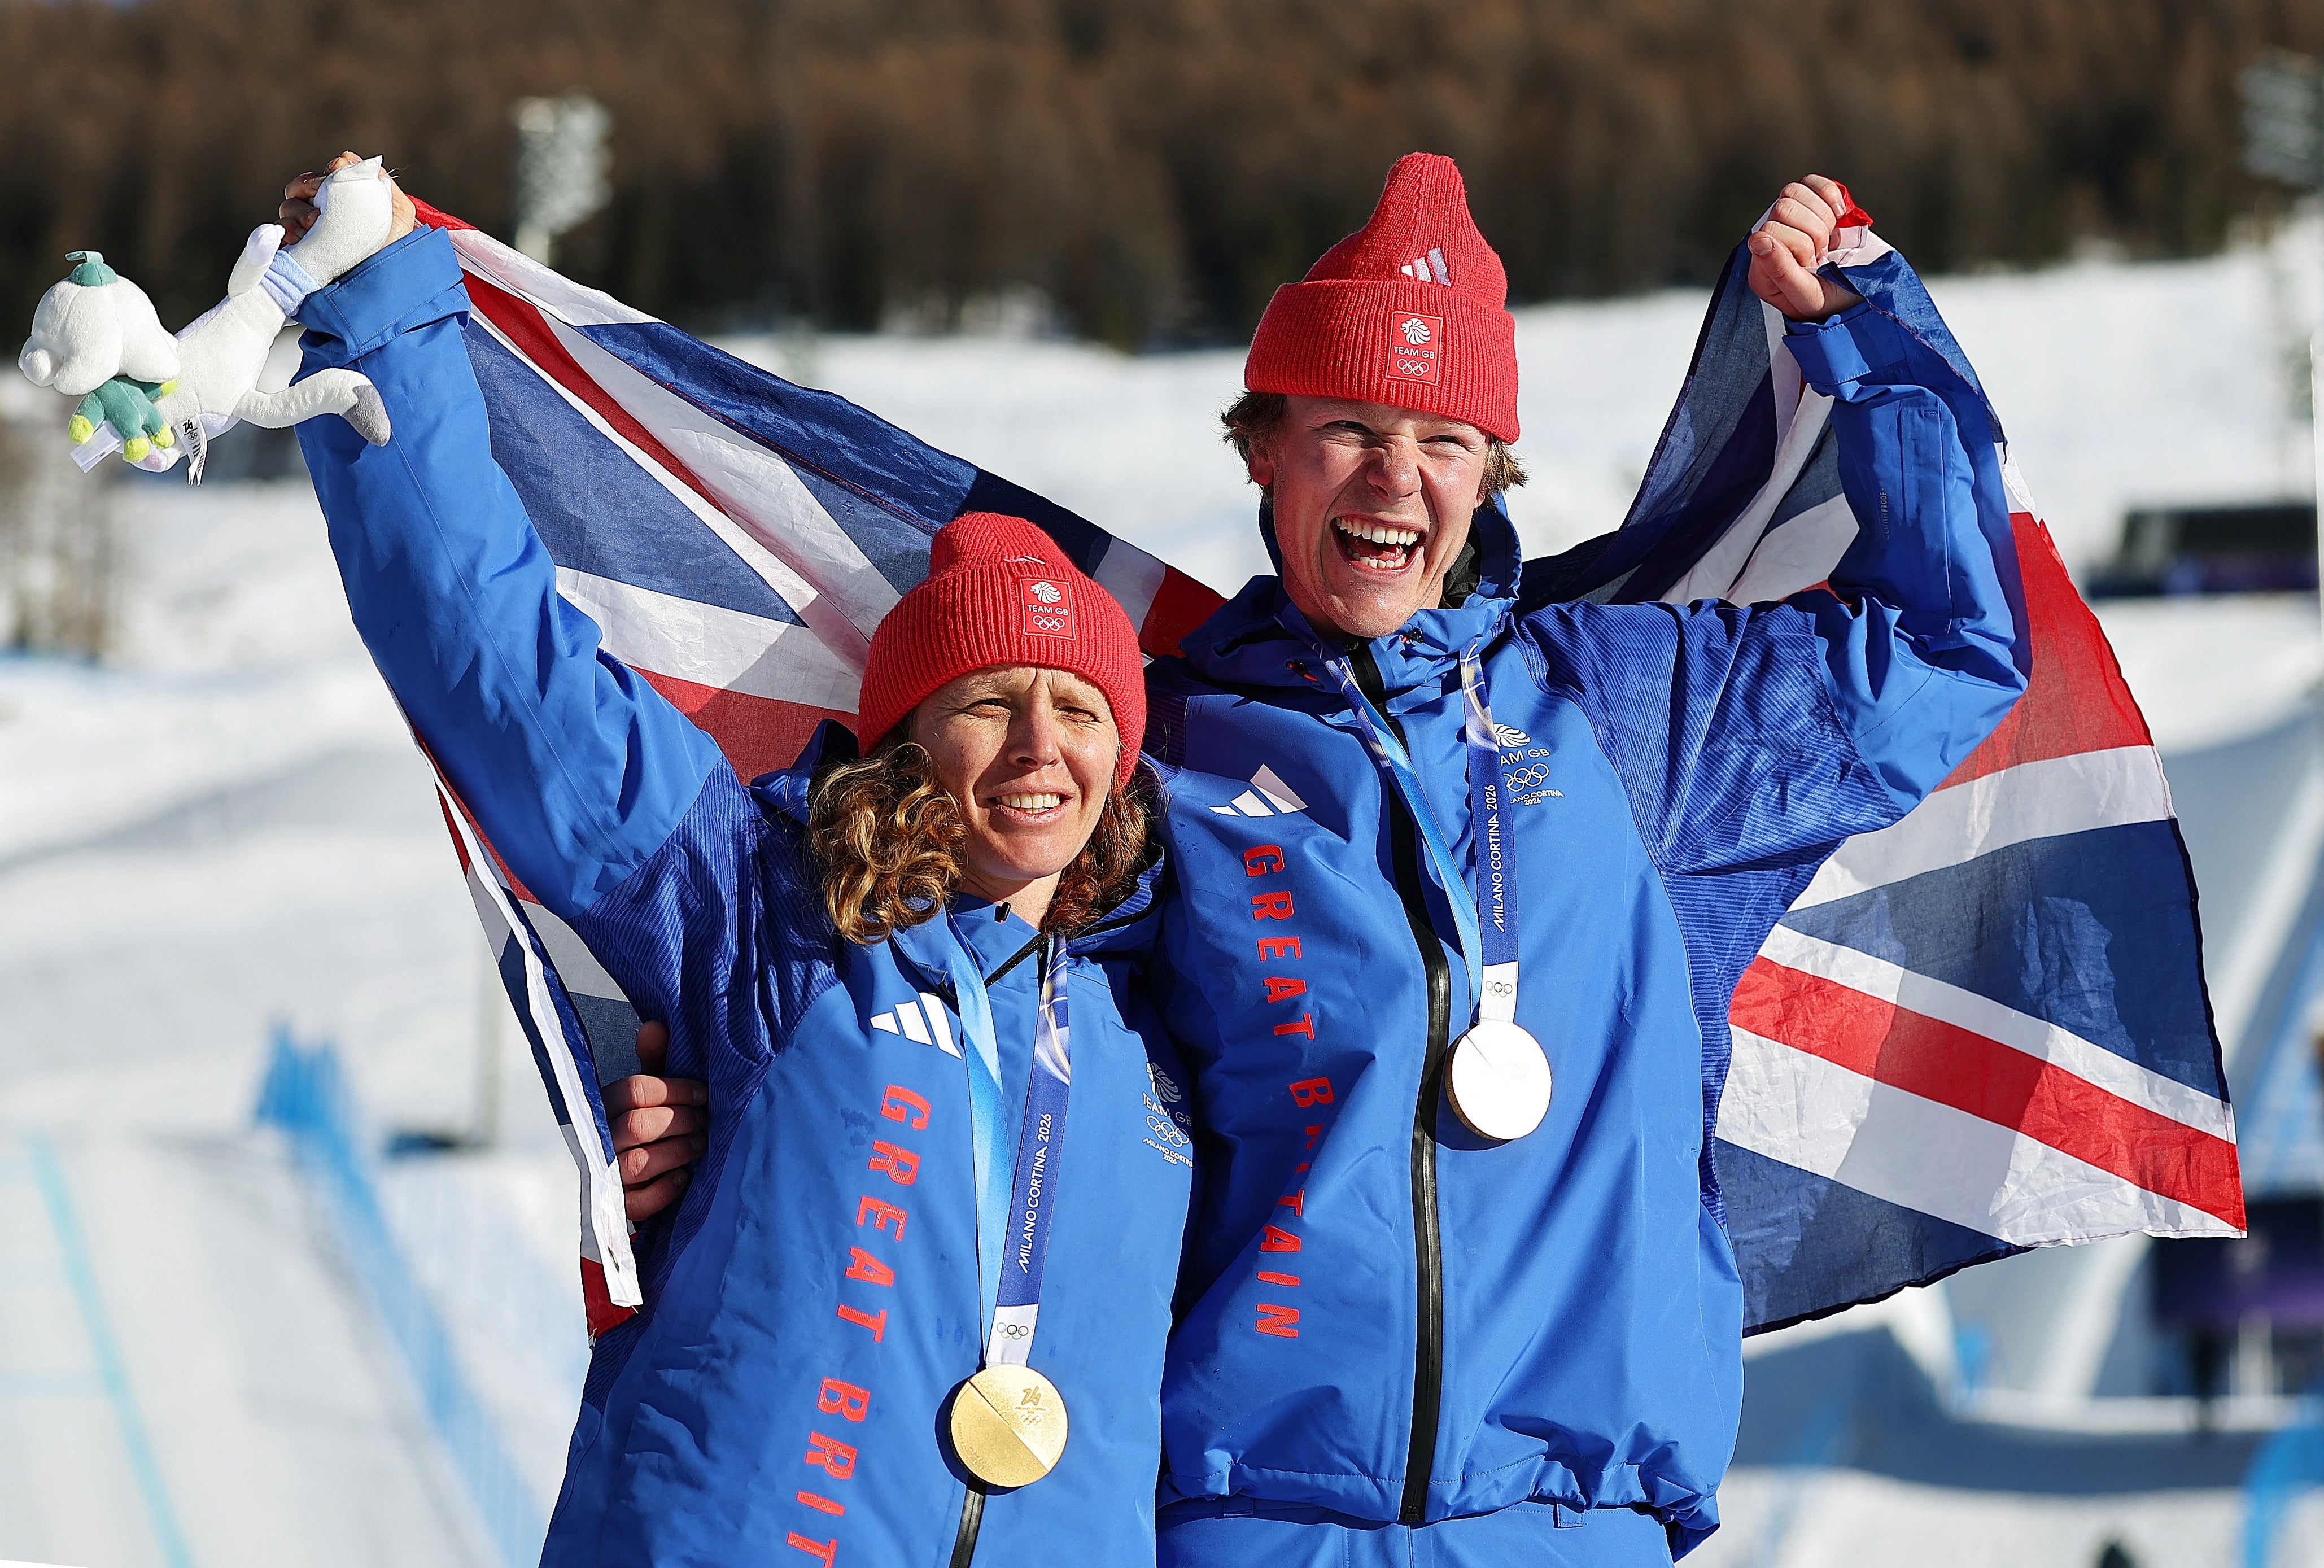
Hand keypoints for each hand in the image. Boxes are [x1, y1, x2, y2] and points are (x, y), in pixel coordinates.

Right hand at [280, 151, 415, 247]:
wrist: (387, 289)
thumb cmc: (394, 254)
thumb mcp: (398, 215)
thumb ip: (380, 182)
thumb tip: (346, 158)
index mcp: (341, 207)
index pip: (318, 182)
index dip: (318, 178)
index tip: (328, 179)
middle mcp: (321, 220)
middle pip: (297, 192)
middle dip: (305, 189)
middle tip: (320, 202)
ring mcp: (307, 238)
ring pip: (287, 210)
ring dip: (298, 213)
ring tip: (315, 224)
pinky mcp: (296, 256)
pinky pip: (278, 234)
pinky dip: (285, 230)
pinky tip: (300, 237)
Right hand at [606, 1020, 709, 1221]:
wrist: (618, 1181)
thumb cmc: (640, 1125)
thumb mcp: (644, 1093)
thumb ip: (653, 1062)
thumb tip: (655, 1025)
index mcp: (603, 1106)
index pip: (634, 1090)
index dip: (675, 1089)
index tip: (704, 1093)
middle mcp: (598, 1140)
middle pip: (639, 1125)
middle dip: (681, 1120)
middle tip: (705, 1120)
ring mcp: (605, 1176)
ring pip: (639, 1162)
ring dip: (678, 1151)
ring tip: (701, 1144)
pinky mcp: (617, 1209)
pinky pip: (640, 1202)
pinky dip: (666, 1189)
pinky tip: (683, 1177)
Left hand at [1746, 175, 1863, 323]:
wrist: (1857, 295)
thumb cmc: (1829, 302)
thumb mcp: (1807, 295)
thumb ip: (1781, 271)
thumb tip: (1758, 239)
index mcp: (1761, 267)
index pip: (1771, 230)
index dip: (1801, 246)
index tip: (1813, 265)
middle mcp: (1769, 240)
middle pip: (1783, 207)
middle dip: (1815, 233)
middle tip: (1823, 254)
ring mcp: (1787, 220)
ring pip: (1794, 191)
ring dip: (1823, 217)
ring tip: (1828, 241)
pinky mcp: (1808, 204)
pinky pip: (1812, 181)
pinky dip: (1831, 196)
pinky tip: (1838, 217)